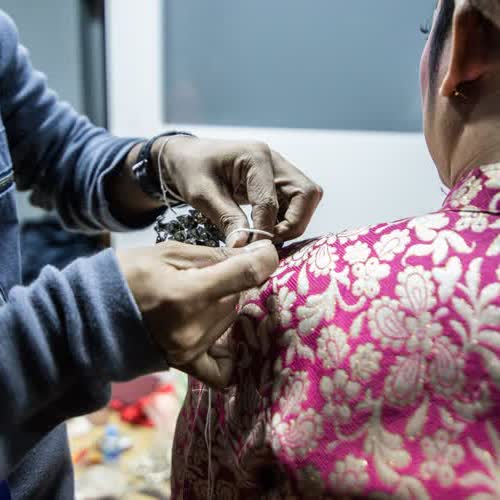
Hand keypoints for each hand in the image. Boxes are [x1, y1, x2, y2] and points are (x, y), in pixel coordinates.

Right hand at [116, 240, 278, 387]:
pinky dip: (226, 348)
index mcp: (185, 293)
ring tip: (196, 298)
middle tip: (205, 276)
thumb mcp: (169, 253)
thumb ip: (216, 256)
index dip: (264, 260)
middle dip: (230, 283)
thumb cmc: (128, 275)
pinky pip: (222, 367)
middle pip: (239, 298)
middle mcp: (192, 328)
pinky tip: (216, 333)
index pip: (245, 275)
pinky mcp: (185, 364)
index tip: (265, 253)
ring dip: (223, 306)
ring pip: (231, 320)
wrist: (91, 313)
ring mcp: (190, 350)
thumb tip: (258, 255)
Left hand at [154, 137, 322, 246]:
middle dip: (293, 224)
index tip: (250, 248)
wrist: (187, 158)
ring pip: (305, 200)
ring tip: (264, 237)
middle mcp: (274, 161)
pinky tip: (264, 230)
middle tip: (267, 241)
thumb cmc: (191, 169)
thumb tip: (244, 246)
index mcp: (255, 157)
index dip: (265, 229)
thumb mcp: (202, 194)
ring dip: (291, 223)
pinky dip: (285, 220)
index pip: (272, 201)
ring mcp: (279, 171)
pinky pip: (295, 204)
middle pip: (306, 195)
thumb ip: (226, 218)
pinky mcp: (277, 182)